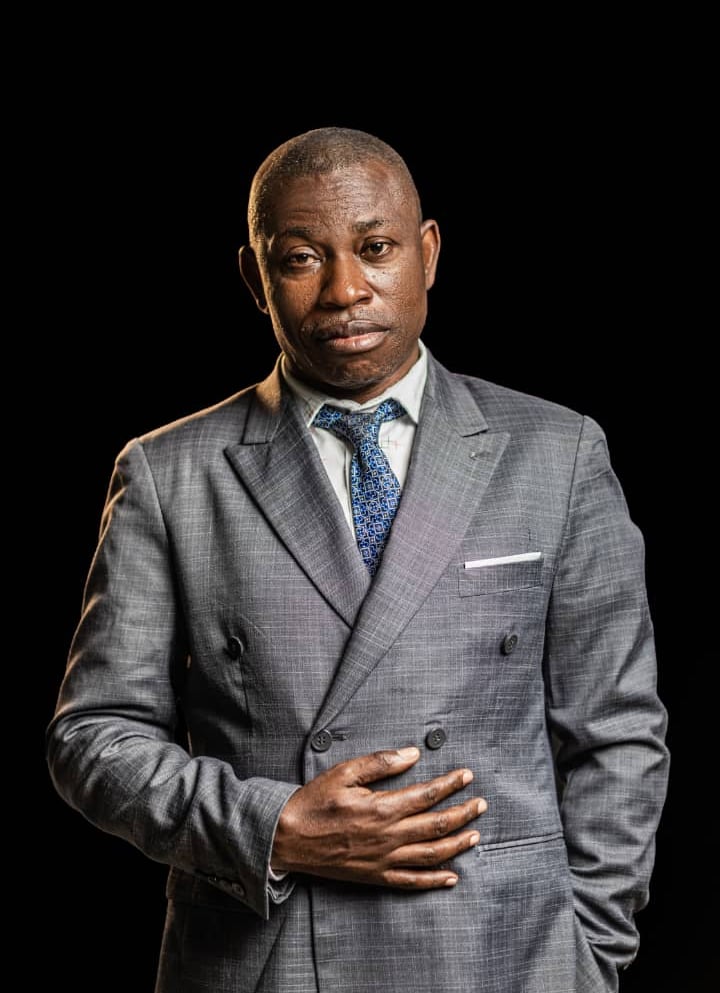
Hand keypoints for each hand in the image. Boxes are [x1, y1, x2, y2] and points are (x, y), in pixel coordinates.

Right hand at [271, 746, 486, 888]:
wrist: (288, 838)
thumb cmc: (314, 803)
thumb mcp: (344, 772)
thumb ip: (381, 763)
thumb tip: (412, 754)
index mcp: (381, 808)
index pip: (427, 794)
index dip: (450, 784)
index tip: (466, 776)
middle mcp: (388, 836)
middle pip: (436, 825)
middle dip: (463, 813)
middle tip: (480, 803)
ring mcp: (384, 860)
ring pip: (431, 854)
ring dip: (457, 844)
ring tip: (475, 834)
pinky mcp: (376, 876)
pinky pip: (412, 881)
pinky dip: (435, 879)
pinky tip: (452, 875)